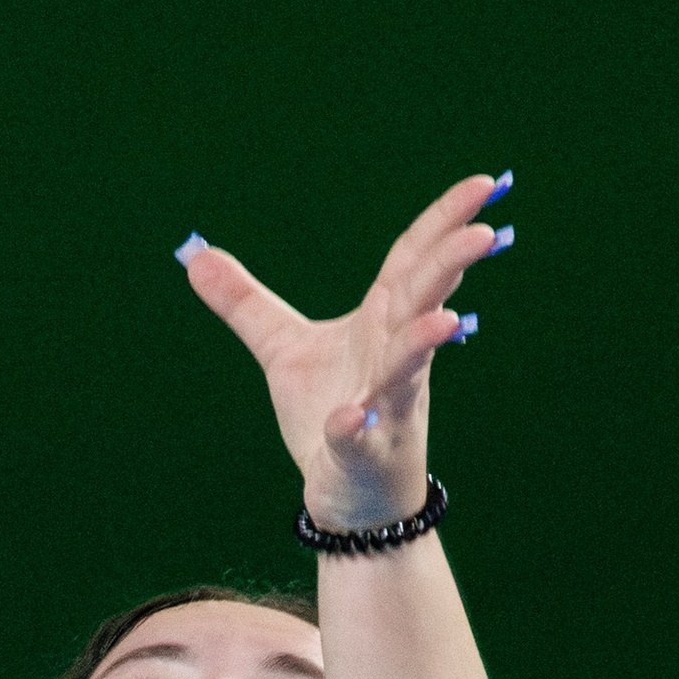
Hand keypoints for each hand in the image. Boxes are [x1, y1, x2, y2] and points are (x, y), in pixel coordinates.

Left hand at [178, 173, 511, 533]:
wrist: (350, 494)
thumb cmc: (332, 411)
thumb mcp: (283, 350)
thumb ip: (245, 304)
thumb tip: (194, 256)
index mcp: (382, 321)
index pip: (415, 260)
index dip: (444, 220)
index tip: (484, 184)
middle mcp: (394, 355)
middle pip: (424, 301)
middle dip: (451, 267)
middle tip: (482, 233)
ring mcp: (386, 404)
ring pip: (409, 369)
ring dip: (423, 344)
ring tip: (443, 321)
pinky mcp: (362, 451)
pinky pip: (358, 436)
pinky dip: (354, 426)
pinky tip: (350, 416)